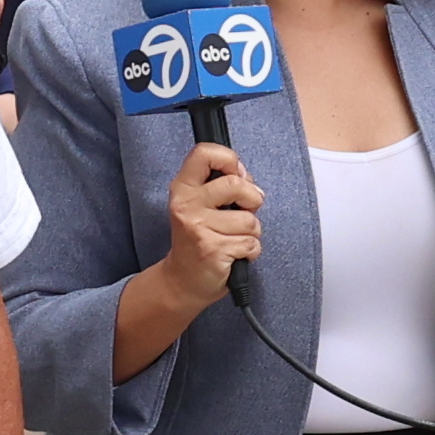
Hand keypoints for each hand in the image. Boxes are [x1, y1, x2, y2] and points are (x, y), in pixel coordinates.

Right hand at [147, 139, 259, 313]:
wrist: (182, 281)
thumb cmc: (198, 240)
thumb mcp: (201, 205)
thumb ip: (222, 184)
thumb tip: (246, 175)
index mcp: (183, 188)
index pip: (204, 153)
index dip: (229, 159)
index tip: (235, 174)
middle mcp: (187, 204)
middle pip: (236, 184)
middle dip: (252, 200)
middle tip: (242, 213)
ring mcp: (198, 227)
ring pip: (250, 220)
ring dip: (251, 233)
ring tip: (233, 239)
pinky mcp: (213, 250)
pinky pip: (251, 243)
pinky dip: (250, 251)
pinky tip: (234, 255)